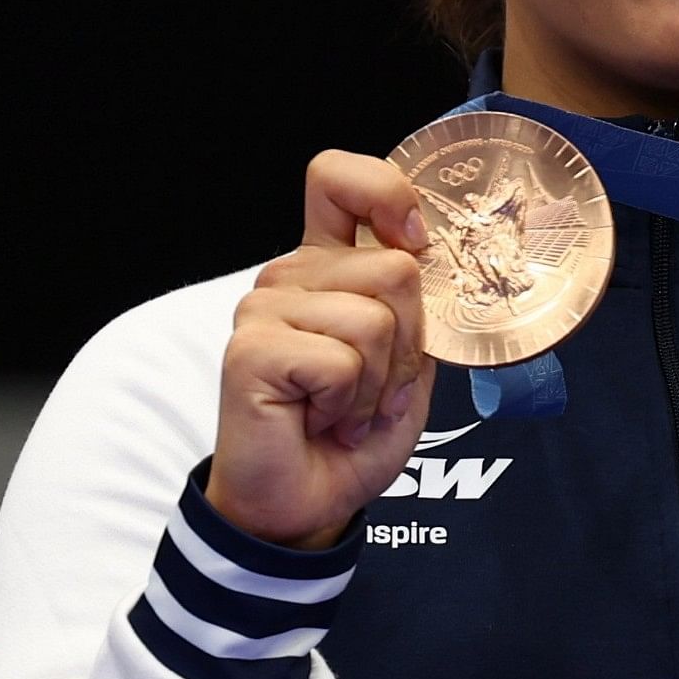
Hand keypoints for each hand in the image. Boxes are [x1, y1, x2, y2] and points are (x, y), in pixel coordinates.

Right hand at [205, 151, 437, 551]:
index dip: (386, 191)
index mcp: (330, 264)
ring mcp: (264, 307)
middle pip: (394, 267)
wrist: (310, 499)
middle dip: (409, 342)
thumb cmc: (356, 430)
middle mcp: (291, 275)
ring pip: (374, 317)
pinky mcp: (251, 348)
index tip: (414, 237)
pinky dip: (350, 403)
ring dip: (380, 381)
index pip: (340, 179)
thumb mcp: (409, 359)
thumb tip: (427, 257)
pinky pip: (341, 359)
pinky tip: (323, 419)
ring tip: (347, 409)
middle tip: (375, 387)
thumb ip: (416, 303)